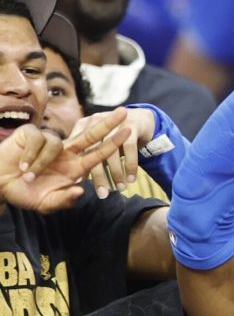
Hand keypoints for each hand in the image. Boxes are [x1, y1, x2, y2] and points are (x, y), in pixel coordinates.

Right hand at [0, 109, 129, 212]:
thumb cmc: (24, 193)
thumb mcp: (45, 203)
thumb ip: (63, 200)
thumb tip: (80, 191)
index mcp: (74, 167)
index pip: (98, 153)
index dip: (113, 142)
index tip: (129, 132)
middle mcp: (65, 152)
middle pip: (90, 134)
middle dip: (107, 123)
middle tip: (124, 112)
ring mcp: (49, 141)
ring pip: (56, 145)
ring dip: (40, 163)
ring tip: (27, 176)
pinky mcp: (32, 134)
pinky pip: (38, 141)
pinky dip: (30, 156)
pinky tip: (22, 166)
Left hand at [71, 106, 155, 197]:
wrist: (139, 118)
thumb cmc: (113, 136)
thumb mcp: (97, 142)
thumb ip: (85, 157)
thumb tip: (77, 182)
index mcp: (82, 126)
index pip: (78, 150)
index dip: (81, 169)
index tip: (82, 188)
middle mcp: (95, 121)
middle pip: (93, 152)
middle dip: (99, 176)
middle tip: (102, 195)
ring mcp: (114, 123)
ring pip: (112, 152)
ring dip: (116, 173)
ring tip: (121, 188)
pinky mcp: (130, 126)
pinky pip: (129, 148)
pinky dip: (130, 165)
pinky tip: (131, 179)